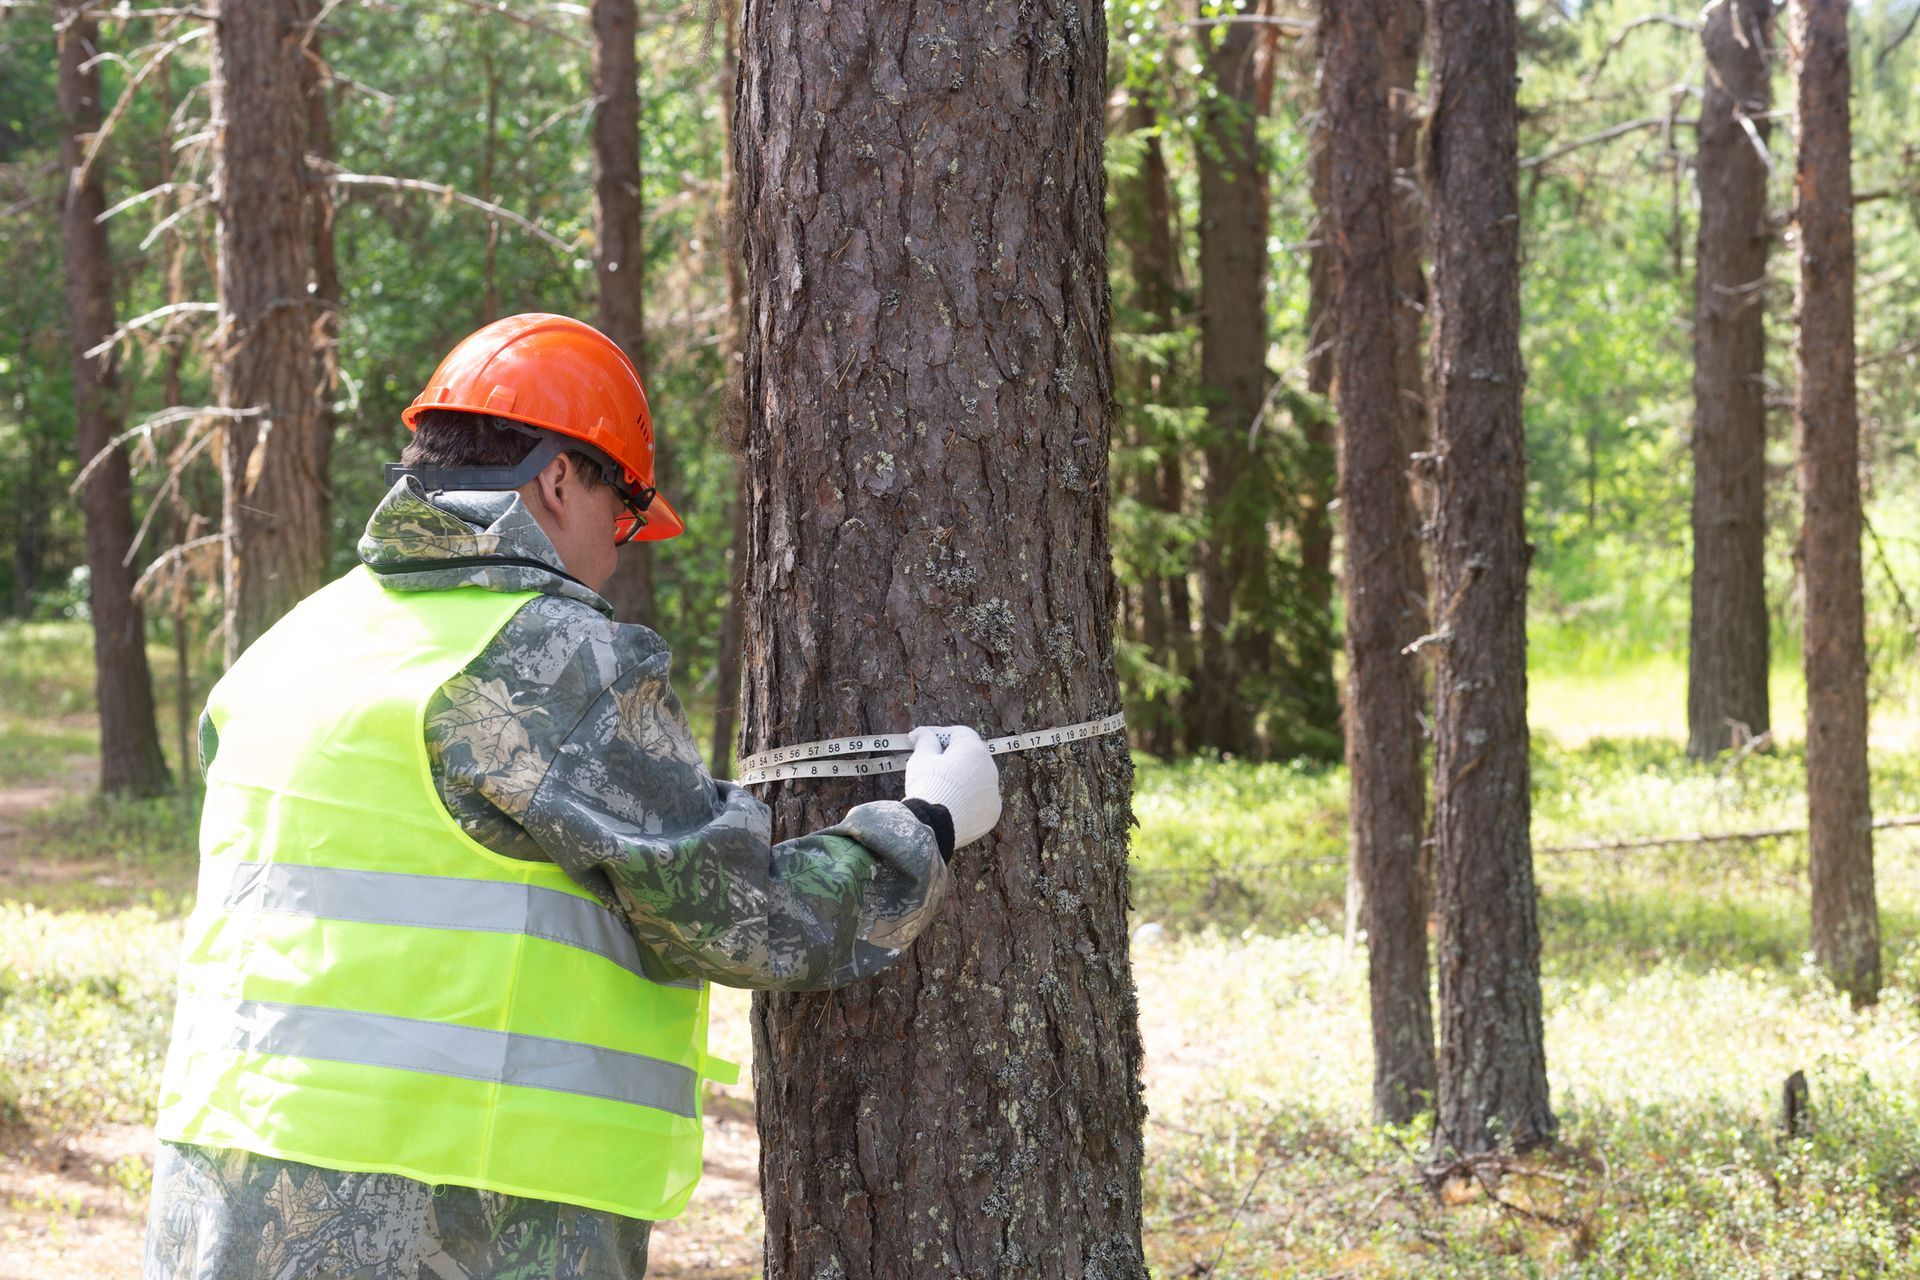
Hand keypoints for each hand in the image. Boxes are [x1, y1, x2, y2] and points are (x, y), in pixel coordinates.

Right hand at [904, 725, 1002, 848]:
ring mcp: (993, 792)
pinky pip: (980, 801)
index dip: (939, 734)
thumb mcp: (922, 758)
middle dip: (952, 756)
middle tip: (931, 760)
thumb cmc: (929, 785)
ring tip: (940, 786)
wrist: (935, 824)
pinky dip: (969, 800)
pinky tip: (952, 804)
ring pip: (977, 780)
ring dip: (962, 779)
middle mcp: (989, 768)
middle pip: (971, 756)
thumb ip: (925, 741)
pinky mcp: (992, 813)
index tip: (923, 738)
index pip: (959, 734)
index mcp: (974, 749)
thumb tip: (923, 733)